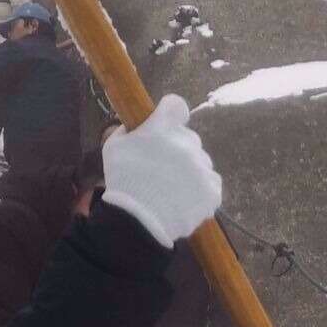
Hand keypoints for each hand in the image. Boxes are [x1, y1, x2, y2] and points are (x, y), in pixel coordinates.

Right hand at [102, 94, 222, 249]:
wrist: (138, 220)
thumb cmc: (122, 181)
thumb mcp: (114, 147)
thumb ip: (128, 131)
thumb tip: (135, 128)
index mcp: (163, 127)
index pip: (176, 106)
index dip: (171, 115)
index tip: (165, 125)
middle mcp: (187, 142)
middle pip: (188, 138)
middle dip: (177, 149)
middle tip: (162, 169)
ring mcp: (202, 166)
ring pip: (200, 162)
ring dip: (189, 171)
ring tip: (172, 189)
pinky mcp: (212, 190)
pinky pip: (211, 183)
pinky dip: (200, 190)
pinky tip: (184, 199)